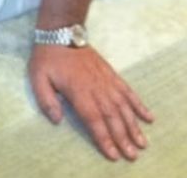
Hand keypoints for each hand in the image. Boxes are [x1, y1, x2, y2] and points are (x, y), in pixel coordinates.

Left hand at [29, 44, 152, 160]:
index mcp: (78, 91)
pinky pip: (128, 90)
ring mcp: (106, 79)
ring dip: (134, 125)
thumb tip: (57, 121)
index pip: (94, 119)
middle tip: (133, 156)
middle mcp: (96, 87)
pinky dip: (139, 104)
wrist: (62, 32)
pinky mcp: (111, 73)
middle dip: (123, 137)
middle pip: (112, 116)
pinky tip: (148, 116)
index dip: (104, 138)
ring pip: (123, 105)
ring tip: (143, 143)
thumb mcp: (38, 78)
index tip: (113, 155)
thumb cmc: (48, 58)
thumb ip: (46, 101)